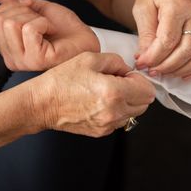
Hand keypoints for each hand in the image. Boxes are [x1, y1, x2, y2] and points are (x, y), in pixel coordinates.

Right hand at [0, 0, 98, 70]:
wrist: (86, 39)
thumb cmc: (65, 30)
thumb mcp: (35, 8)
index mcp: (6, 47)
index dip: (12, 7)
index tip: (31, 13)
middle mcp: (11, 58)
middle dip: (23, 11)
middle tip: (41, 20)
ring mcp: (22, 61)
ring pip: (11, 23)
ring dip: (35, 17)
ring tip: (47, 27)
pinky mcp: (36, 60)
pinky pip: (29, 29)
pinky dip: (44, 22)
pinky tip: (52, 31)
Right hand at [30, 52, 155, 136]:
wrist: (42, 104)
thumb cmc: (61, 82)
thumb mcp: (90, 59)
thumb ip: (116, 61)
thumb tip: (127, 69)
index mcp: (113, 93)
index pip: (148, 91)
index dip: (139, 79)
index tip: (127, 75)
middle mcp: (114, 112)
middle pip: (144, 104)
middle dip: (136, 91)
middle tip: (118, 82)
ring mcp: (108, 124)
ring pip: (134, 113)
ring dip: (127, 101)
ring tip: (107, 91)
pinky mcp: (101, 132)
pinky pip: (120, 121)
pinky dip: (116, 111)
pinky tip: (100, 102)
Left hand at [132, 0, 190, 79]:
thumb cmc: (153, 0)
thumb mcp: (142, 11)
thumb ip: (146, 35)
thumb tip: (146, 59)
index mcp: (177, 6)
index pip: (168, 39)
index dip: (154, 56)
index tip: (141, 64)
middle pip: (186, 50)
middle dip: (167, 66)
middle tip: (152, 71)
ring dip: (181, 70)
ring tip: (164, 73)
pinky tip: (183, 75)